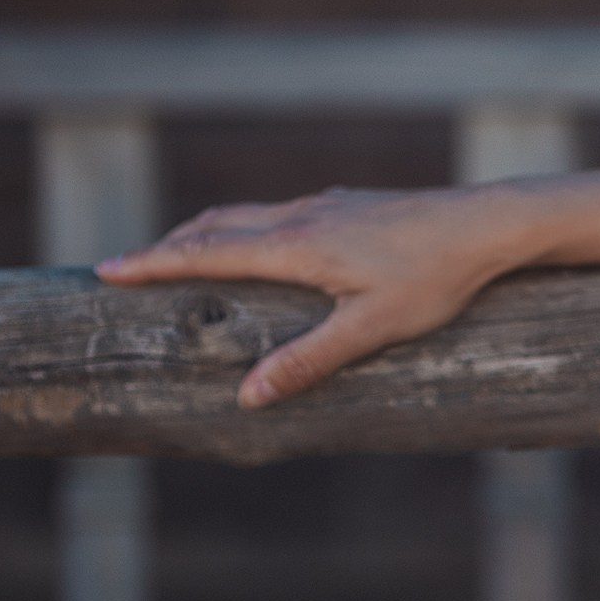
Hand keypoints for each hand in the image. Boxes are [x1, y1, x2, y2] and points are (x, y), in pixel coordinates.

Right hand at [98, 185, 530, 409]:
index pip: (209, 252)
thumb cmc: (436, 276)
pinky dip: (250, 226)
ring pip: (253, 214)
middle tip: (128, 265)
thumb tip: (246, 396)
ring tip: (183, 252)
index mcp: (299, 245)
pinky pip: (283, 213)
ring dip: (210, 232)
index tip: (107, 269)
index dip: (155, 263)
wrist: (492, 222)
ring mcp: (331, 204)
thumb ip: (310, 362)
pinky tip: (265, 241)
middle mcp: (306, 216)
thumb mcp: (373, 328)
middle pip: (220, 225)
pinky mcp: (355, 203)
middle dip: (170, 246)